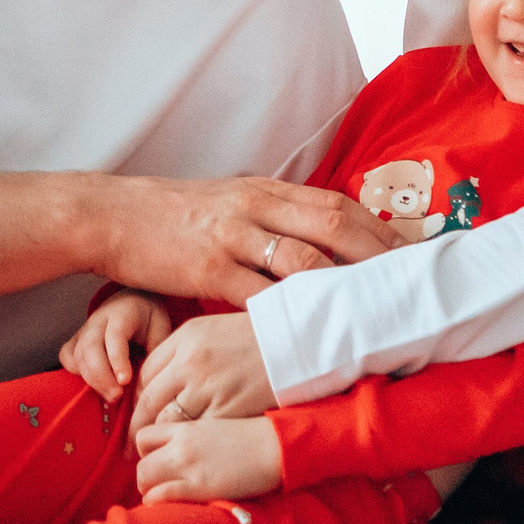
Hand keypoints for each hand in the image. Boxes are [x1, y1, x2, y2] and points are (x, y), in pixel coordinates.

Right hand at [58, 290, 173, 401]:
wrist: (131, 301)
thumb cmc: (148, 319)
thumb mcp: (161, 328)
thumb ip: (156, 352)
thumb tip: (148, 383)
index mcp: (122, 314)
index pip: (115, 336)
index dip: (117, 359)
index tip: (125, 381)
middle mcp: (99, 320)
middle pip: (91, 347)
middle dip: (102, 376)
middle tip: (117, 396)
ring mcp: (84, 329)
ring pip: (78, 355)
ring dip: (92, 380)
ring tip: (111, 398)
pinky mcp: (75, 339)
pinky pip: (67, 356)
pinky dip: (75, 373)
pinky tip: (92, 385)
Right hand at [82, 174, 409, 309]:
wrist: (111, 215)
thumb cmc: (171, 215)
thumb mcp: (227, 201)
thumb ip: (269, 215)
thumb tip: (315, 235)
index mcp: (264, 189)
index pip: (336, 203)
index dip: (378, 227)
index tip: (411, 252)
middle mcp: (256, 205)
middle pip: (334, 224)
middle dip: (379, 254)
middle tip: (413, 282)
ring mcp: (233, 236)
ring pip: (304, 259)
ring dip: (344, 287)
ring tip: (377, 312)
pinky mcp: (208, 268)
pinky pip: (258, 294)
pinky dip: (291, 314)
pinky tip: (314, 334)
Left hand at [130, 312, 278, 442]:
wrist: (297, 343)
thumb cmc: (254, 336)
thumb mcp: (210, 330)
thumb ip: (180, 350)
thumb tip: (157, 379)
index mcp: (185, 339)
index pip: (146, 374)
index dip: (138, 399)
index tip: (139, 415)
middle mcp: (190, 362)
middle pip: (149, 401)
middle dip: (136, 426)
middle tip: (129, 447)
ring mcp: (207, 387)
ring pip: (167, 421)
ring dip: (158, 441)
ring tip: (151, 456)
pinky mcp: (226, 409)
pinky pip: (194, 432)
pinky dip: (186, 444)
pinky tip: (184, 453)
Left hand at [134, 416, 283, 503]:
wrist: (275, 446)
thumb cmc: (251, 438)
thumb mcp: (214, 427)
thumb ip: (192, 437)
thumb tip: (180, 451)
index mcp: (185, 427)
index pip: (144, 436)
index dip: (145, 453)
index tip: (155, 462)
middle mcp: (181, 445)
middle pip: (140, 462)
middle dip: (145, 476)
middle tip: (159, 485)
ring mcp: (188, 466)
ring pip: (144, 478)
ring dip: (149, 491)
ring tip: (164, 498)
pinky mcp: (199, 487)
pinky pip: (160, 496)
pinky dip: (157, 503)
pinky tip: (169, 506)